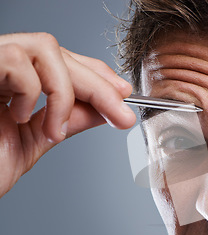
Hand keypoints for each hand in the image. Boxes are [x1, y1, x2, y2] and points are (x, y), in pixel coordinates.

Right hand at [0, 32, 135, 197]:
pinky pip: (16, 60)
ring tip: (53, 130)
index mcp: (10, 82)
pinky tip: (22, 118)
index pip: (59, 58)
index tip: (122, 92)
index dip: (94, 70)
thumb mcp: (35, 141)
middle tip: (121, 116)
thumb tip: (107, 109)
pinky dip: (33, 91)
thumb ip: (68, 121)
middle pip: (57, 51)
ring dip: (64, 91)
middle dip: (97, 84)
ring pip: (42, 47)